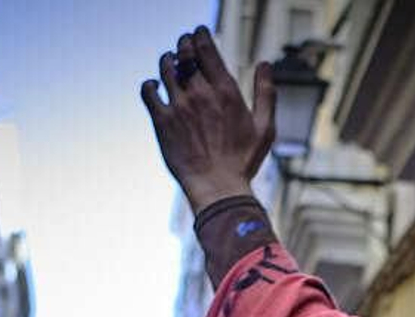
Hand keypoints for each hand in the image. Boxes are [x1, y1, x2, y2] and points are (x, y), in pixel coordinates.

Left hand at [141, 26, 274, 213]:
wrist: (218, 187)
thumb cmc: (244, 160)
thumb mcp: (265, 127)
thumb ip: (266, 93)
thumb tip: (265, 64)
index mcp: (226, 91)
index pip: (206, 49)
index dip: (200, 35)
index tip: (198, 32)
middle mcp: (200, 94)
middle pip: (184, 54)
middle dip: (183, 43)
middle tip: (183, 44)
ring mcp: (179, 106)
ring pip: (165, 68)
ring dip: (167, 60)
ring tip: (170, 61)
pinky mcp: (162, 121)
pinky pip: (148, 91)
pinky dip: (150, 84)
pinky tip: (154, 86)